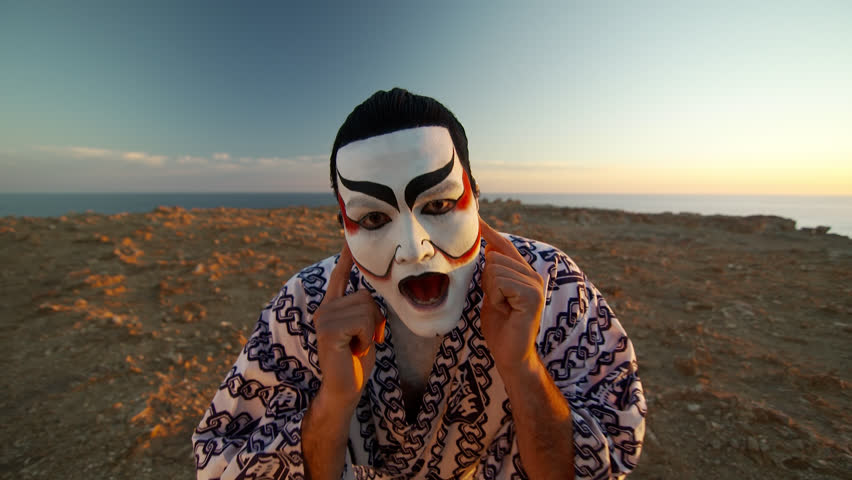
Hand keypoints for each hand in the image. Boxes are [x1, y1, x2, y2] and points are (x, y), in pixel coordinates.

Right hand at [314, 243, 385, 409]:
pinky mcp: (329, 329)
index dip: (345, 257)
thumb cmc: (357, 362)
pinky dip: (367, 338)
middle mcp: (324, 308)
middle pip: (366, 297)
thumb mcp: (363, 330)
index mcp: (332, 307)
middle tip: (362, 341)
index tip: (348, 236)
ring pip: (367, 308)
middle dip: (374, 320)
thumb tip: (372, 295)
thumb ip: (363, 310)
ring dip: (371, 331)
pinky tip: (354, 350)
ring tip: (357, 346)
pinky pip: (364, 321)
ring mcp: (324, 318)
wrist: (344, 390)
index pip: (340, 276)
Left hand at [479, 218, 544, 376]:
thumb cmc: (500, 328)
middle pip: (495, 257)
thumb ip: (492, 274)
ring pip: (496, 268)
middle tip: (498, 302)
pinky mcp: (532, 295)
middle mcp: (533, 276)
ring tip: (502, 307)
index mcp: (524, 274)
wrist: (510, 355)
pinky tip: (506, 310)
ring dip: (492, 291)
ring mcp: (535, 284)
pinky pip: (501, 281)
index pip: (505, 246)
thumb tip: (488, 250)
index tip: (477, 218)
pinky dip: (496, 296)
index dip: (491, 232)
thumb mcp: (492, 294)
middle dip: (488, 280)